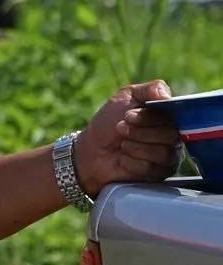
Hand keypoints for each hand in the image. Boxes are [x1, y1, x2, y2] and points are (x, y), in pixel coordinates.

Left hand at [75, 80, 180, 195]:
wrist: (91, 150)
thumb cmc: (108, 122)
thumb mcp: (125, 97)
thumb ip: (149, 89)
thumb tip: (166, 94)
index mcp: (167, 117)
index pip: (173, 116)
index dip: (148, 117)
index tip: (127, 115)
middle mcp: (172, 137)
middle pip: (170, 135)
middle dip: (138, 132)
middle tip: (120, 129)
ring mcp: (167, 158)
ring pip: (162, 153)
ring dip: (134, 147)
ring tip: (121, 144)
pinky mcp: (158, 175)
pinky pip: (151, 169)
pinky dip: (130, 162)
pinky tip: (123, 159)